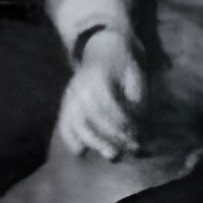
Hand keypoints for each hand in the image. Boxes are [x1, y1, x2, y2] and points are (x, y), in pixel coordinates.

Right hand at [55, 31, 143, 160]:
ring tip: (112, 155)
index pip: (108, 105)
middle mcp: (79, 86)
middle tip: (133, 149)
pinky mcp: (66, 101)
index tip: (138, 134)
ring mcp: (70, 94)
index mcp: (97, 76)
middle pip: (92, 118)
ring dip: (94, 143)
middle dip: (113, 137)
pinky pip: (63, 122)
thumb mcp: (137, 76)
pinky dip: (69, 138)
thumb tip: (137, 126)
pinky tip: (81, 151)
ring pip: (77, 123)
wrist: (102, 48)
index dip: (124, 123)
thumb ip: (137, 100)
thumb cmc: (124, 64)